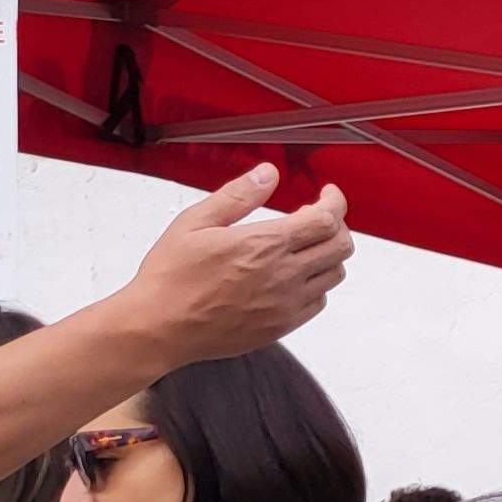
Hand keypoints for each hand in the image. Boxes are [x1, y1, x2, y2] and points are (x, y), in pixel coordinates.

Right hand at [113, 165, 354, 366]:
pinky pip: (319, 301)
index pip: (326, 219)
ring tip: (307, 244)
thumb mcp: (195, 222)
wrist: (160, 328)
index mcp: (264, 245)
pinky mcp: (283, 325)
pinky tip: (295, 274)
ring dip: (329, 254)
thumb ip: (237, 195)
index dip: (334, 202)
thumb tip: (268, 174)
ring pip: (335, 274)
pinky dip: (317, 282)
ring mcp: (287, 304)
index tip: (328, 194)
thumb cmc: (171, 276)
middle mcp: (284, 275)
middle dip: (337, 225)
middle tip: (319, 217)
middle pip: (341, 246)